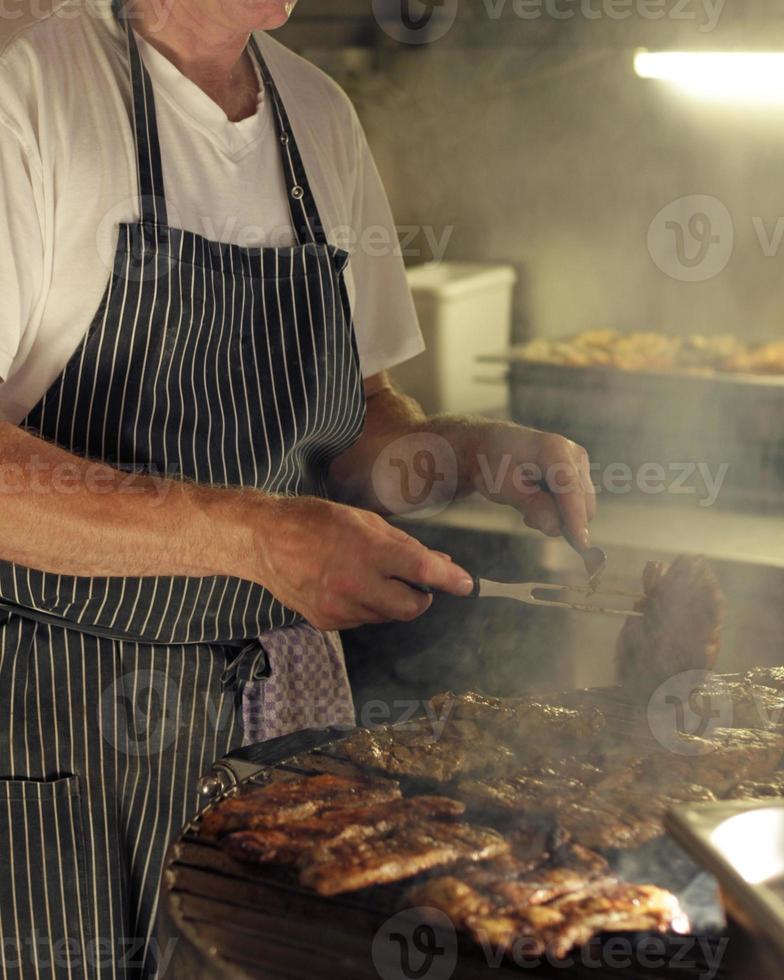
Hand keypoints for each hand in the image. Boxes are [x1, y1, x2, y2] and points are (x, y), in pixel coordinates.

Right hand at [252, 496, 474, 630]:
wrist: (264, 541)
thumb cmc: (315, 521)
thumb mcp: (364, 521)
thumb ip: (403, 545)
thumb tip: (438, 562)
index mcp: (368, 551)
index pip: (421, 570)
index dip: (449, 579)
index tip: (466, 584)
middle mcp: (355, 585)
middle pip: (411, 608)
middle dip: (421, 596)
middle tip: (416, 581)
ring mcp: (340, 608)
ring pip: (387, 615)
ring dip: (391, 600)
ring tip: (370, 574)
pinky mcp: (326, 621)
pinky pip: (363, 619)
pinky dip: (367, 605)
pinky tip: (349, 584)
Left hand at [465, 421, 595, 544]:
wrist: (491, 447)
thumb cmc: (493, 464)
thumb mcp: (502, 486)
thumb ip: (530, 505)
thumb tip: (556, 528)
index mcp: (554, 448)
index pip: (570, 488)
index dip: (576, 517)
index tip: (581, 544)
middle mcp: (574, 454)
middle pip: (583, 502)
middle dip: (561, 519)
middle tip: (527, 517)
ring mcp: (579, 464)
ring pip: (582, 506)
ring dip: (558, 515)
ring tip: (528, 505)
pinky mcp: (579, 475)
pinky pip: (577, 504)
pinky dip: (559, 510)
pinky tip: (537, 501)